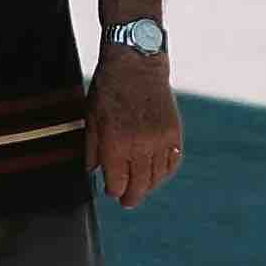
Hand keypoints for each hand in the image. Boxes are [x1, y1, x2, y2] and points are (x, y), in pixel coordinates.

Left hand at [87, 46, 181, 208]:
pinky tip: (156, 173)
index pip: (116, 184)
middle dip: (130, 197)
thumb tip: (93, 173)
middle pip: (138, 187)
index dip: (112, 191)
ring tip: (140, 188)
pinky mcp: (173, 133)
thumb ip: (92, 149)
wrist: (137, 64)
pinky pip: (172, 163)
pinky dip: (164, 172)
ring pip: (156, 178)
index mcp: (115, 144)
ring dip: (147, 186)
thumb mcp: (91, 118)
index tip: (111, 191)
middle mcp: (140, 146)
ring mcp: (160, 140)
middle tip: (126, 202)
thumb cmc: (109, 88)